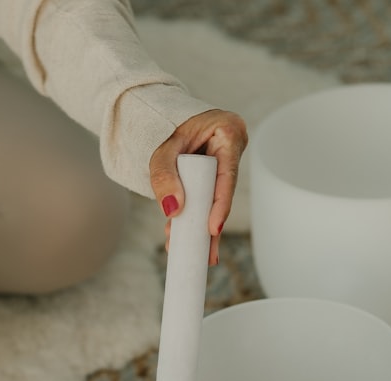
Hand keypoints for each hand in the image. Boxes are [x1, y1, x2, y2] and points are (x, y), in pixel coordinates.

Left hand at [149, 109, 247, 264]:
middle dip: (210, 226)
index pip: (226, 175)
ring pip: (213, 198)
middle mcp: (231, 148)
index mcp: (228, 131)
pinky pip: (205, 195)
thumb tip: (172, 211)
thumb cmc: (164, 124)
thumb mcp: (161, 148)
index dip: (220, 205)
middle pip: (221, 193)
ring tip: (193, 253)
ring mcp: (223, 161)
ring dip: (199, 225)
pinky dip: (192, 214)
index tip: (212, 229)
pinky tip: (182, 235)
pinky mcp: (212, 172)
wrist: (159, 115)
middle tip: (206, 255)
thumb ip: (163, 176)